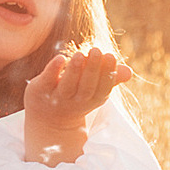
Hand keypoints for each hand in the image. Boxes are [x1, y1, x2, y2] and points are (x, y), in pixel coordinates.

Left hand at [23, 48, 132, 165]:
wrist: (47, 119)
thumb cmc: (76, 97)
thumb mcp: (94, 90)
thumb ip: (109, 78)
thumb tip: (129, 71)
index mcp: (91, 100)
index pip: (102, 89)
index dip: (107, 74)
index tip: (110, 56)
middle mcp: (75, 102)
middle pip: (86, 88)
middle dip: (92, 69)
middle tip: (96, 50)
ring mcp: (56, 99)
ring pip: (67, 86)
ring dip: (74, 70)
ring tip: (81, 54)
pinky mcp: (39, 91)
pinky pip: (47, 81)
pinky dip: (53, 70)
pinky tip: (60, 58)